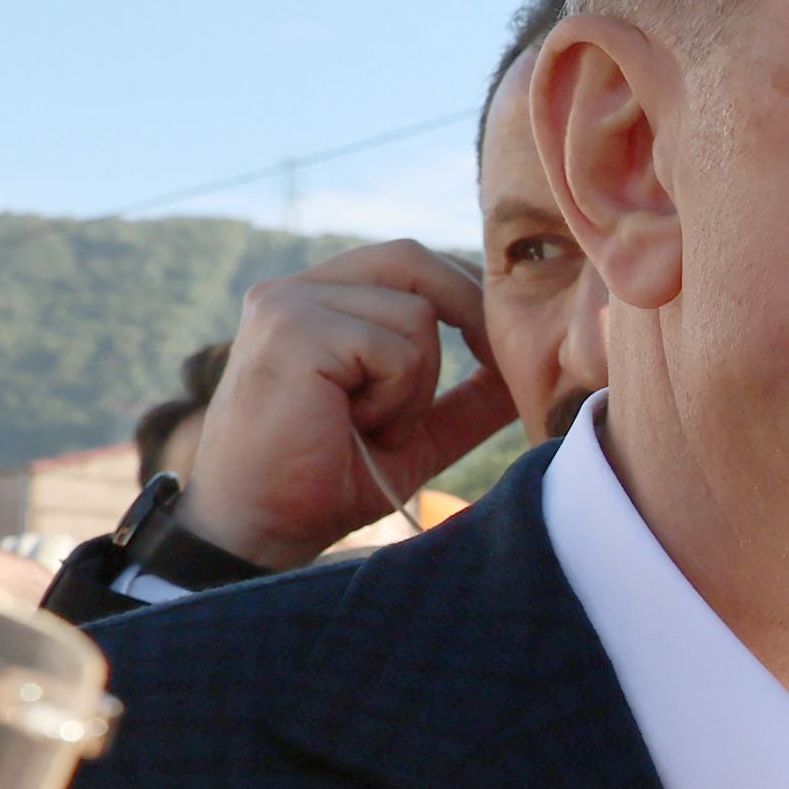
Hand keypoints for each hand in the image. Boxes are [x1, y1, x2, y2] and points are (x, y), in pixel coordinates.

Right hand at [177, 241, 515, 571]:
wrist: (260, 528)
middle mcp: (295, 290)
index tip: (491, 354)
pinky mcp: (292, 329)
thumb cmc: (327, 480)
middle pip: (414, 261)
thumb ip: (465, 396)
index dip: (465, 297)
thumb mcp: (416, 431)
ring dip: (417, 385)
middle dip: (465, 314)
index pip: (410, 263)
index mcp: (318, 302)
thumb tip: (528, 368)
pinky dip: (396, 399)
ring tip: (372, 425)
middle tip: (481, 370)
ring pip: (417, 313)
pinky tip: (352, 426)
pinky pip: (396, 348)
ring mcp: (288, 304)